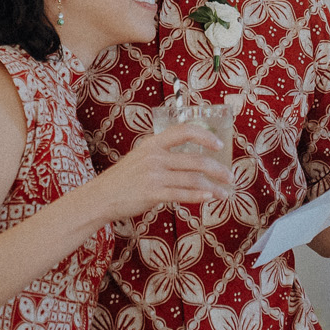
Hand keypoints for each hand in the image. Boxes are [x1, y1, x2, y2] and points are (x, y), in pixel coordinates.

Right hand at [94, 125, 229, 220]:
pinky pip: (182, 194)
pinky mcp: (152, 193)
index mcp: (153, 144)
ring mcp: (153, 175)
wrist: (100, 197)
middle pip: (195, 160)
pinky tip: (210, 198)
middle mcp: (155, 156)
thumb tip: (190, 161)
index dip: (205, 136)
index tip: (218, 145)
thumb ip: (162, 156)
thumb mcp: (140, 158)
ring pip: (193, 179)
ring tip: (223, 194)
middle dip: (218, 169)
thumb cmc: (123, 180)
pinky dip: (199, 196)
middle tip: (230, 177)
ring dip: (213, 187)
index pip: (184, 131)